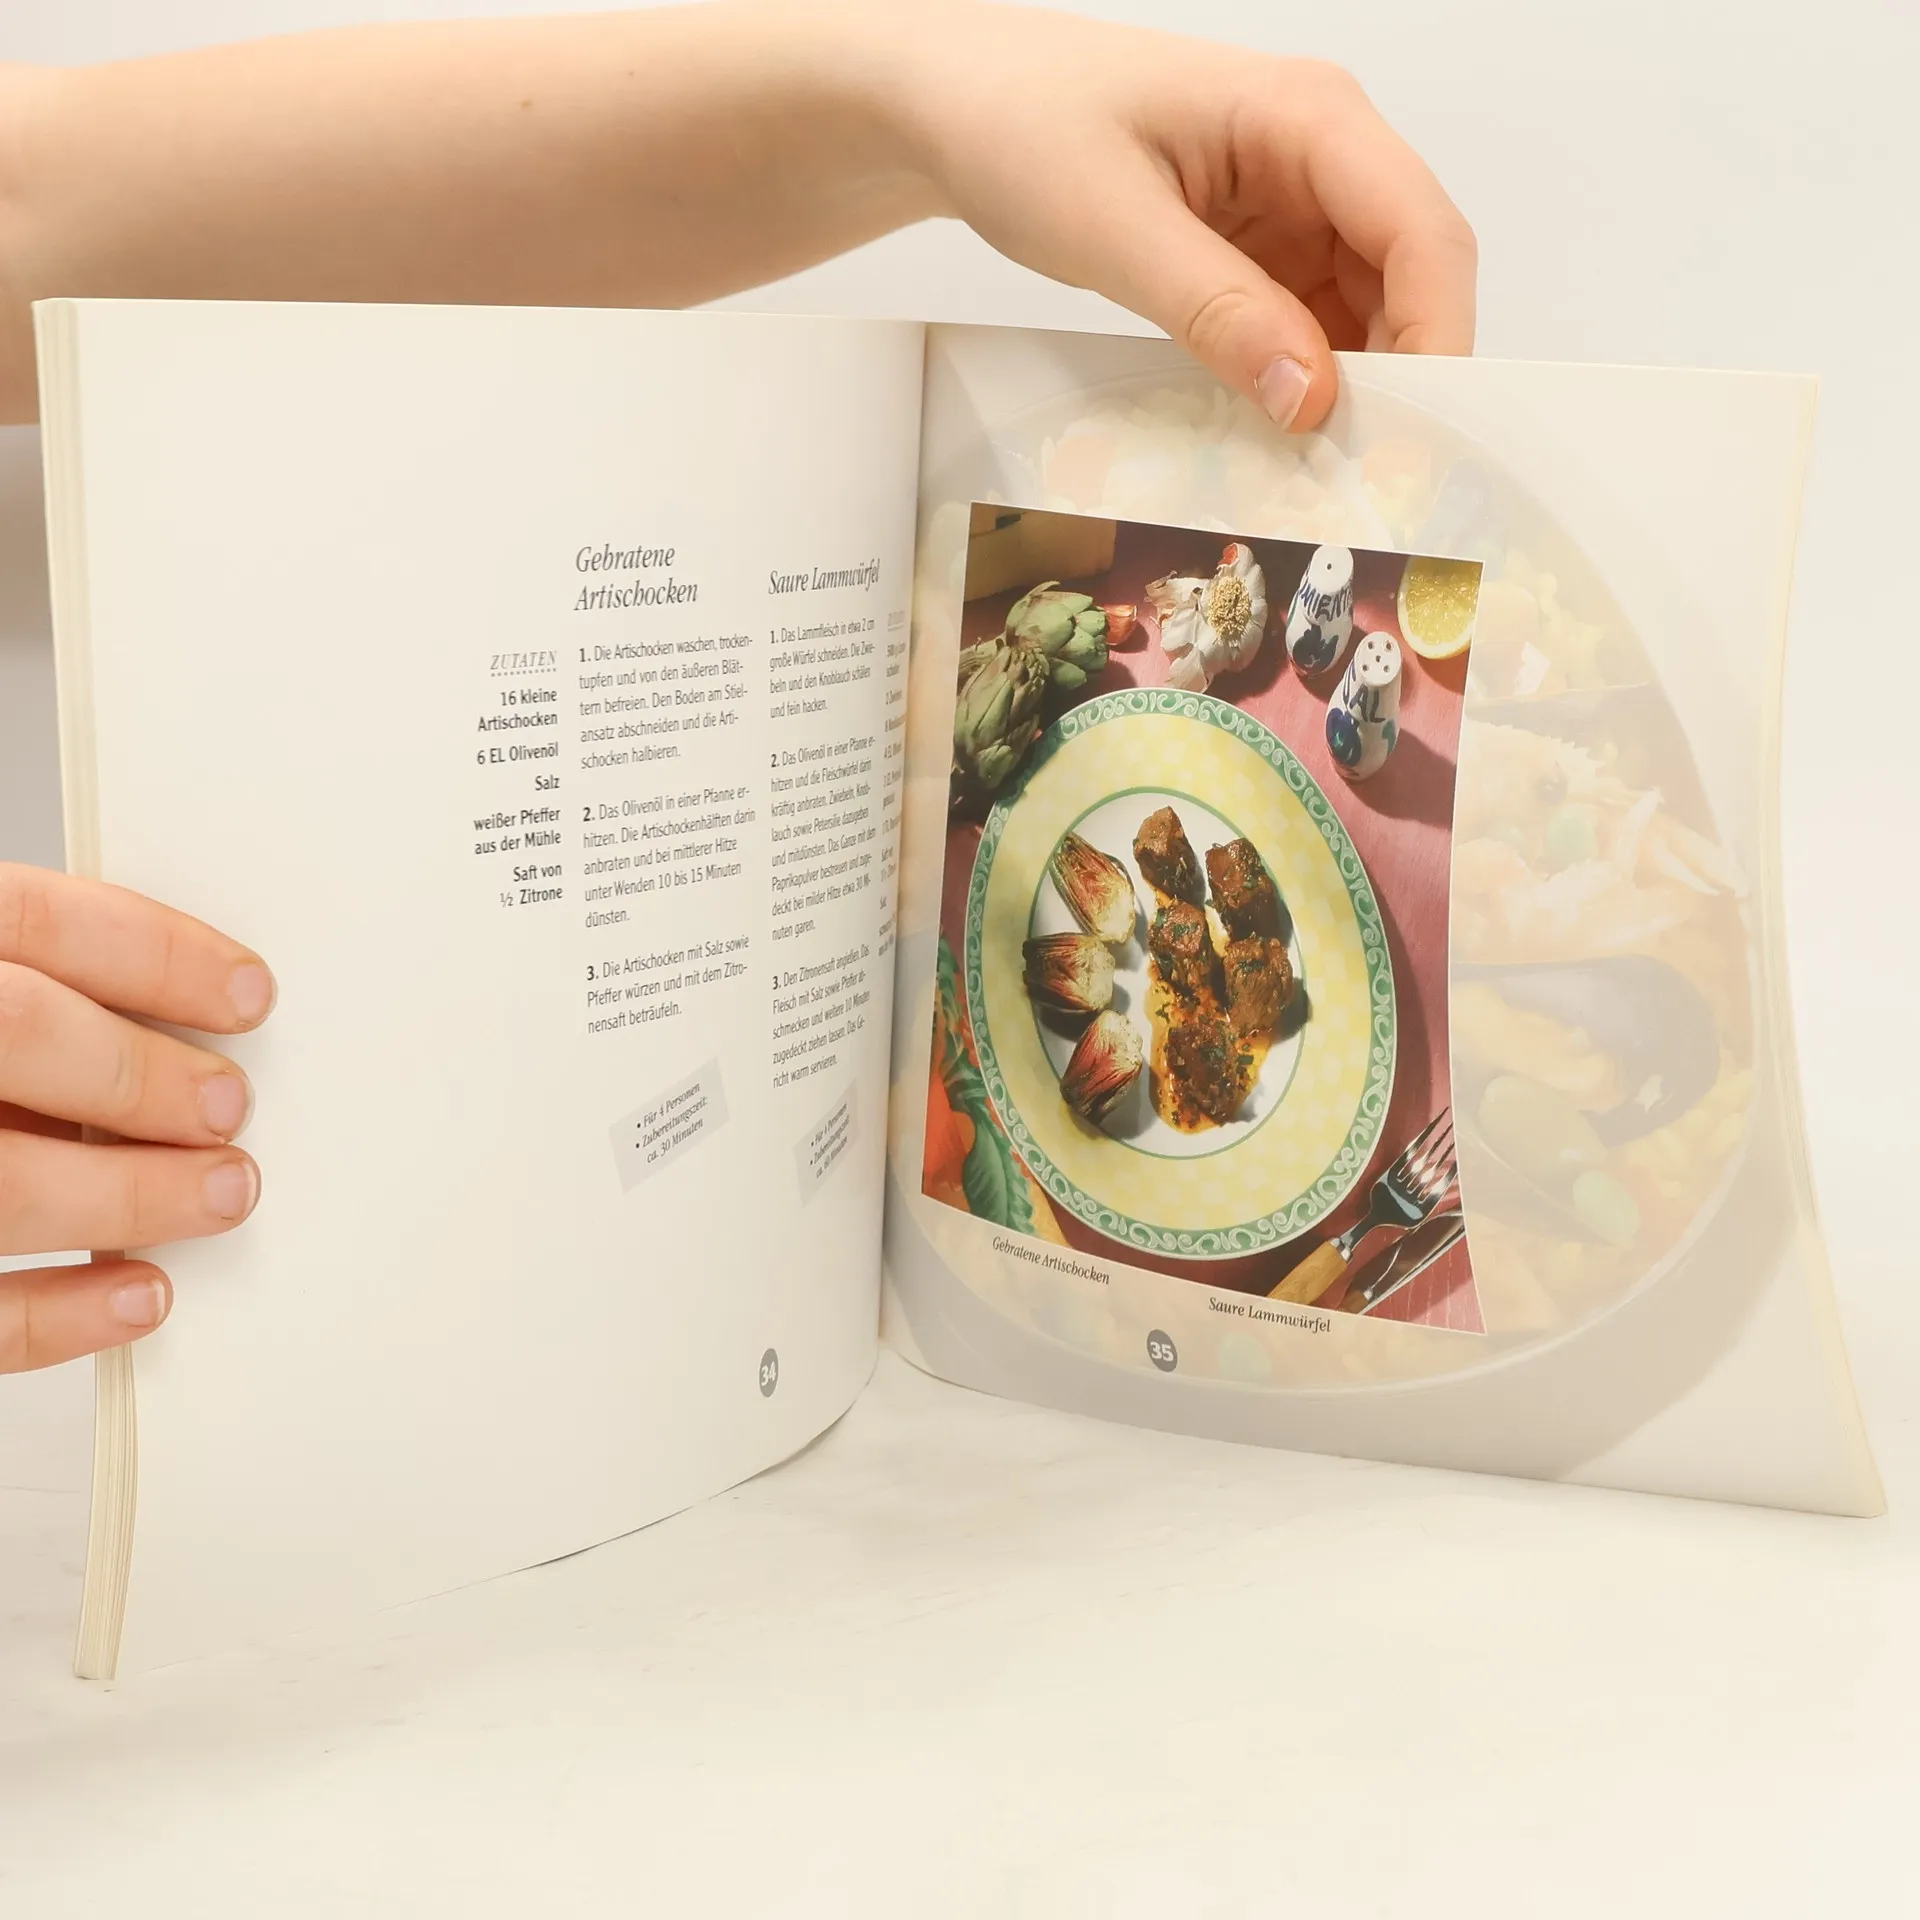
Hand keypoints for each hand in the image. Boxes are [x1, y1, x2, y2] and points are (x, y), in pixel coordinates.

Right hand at [0, 866, 271, 1371]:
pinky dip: (57, 1315)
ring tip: (220, 1192)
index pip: (25, 917)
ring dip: (134, 1195)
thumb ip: (15, 993)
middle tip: (228, 1106)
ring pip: (3, 1182)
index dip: (153, 952)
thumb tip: (167, 1027)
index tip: (247, 995)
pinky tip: (136, 1295)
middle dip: (145, 1077)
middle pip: (17, 1032)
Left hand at [886, 1, 1476, 429]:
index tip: (1418, 435)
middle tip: (1372, 479)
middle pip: (1411, 276)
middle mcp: (1319, 155)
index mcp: (1306, 115)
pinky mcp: (1258, 251)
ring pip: (1367, 311)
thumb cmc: (1021, 124)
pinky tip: (1279, 439)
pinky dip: (1302, 384)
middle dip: (1403, 376)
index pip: (1420, 230)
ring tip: (1323, 474)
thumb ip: (1215, 310)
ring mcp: (1292, 205)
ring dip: (1354, 390)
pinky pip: (1309, 326)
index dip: (1436, 336)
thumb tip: (1310, 399)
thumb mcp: (1113, 226)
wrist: (955, 107)